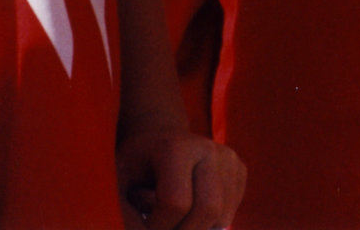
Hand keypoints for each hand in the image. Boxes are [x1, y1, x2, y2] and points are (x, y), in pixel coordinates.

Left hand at [116, 125, 245, 229]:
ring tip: (174, 220)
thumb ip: (128, 216)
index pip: (176, 202)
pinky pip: (230, 213)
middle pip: (208, 209)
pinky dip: (209, 224)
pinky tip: (191, 212)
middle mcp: (209, 149)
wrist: (158, 138)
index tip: (145, 227)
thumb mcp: (119, 187)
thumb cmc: (134, 166)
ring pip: (222, 216)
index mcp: (176, 147)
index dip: (158, 227)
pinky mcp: (240, 170)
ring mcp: (229, 159)